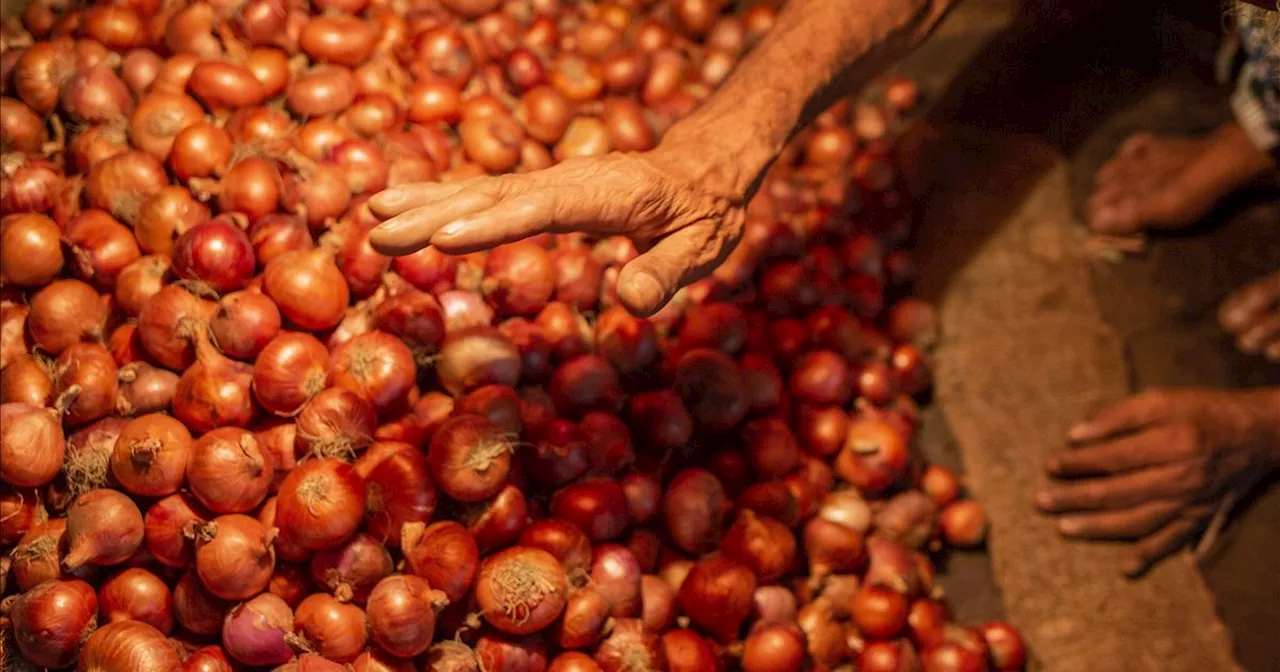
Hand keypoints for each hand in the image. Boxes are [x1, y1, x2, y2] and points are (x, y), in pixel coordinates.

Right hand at [366, 146, 748, 316]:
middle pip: (496, 194)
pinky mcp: (541, 189)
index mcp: (611, 193)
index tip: (447, 238)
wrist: (705, 166)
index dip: (497, 224)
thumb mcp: (703, 246)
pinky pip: (487, 192)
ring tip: (372, 216)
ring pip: (482, 189)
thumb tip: (633, 301)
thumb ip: (668, 272)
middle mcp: (572, 180)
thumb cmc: (708, 212)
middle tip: (379, 234)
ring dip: (426, 203)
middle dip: (436, 214)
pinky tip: (402, 205)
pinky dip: (442, 198)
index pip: (546, 208)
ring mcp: (553, 181)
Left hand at [1037, 387, 1279, 576]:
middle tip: (1041, 501)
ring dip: (1099, 528)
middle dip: (1076, 498)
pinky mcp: (1201, 518)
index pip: (1114, 457)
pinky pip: (1172, 542)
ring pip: (1139, 521)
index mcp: (1171, 442)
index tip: (1050, 465)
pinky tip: (1125, 568)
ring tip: (1065, 528)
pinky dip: (1149, 556)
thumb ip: (1118, 415)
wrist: (1256, 435)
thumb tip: (1076, 435)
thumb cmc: (1201, 411)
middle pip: (1119, 493)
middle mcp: (1182, 477)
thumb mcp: (1161, 399)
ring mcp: (1192, 502)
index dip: (1079, 463)